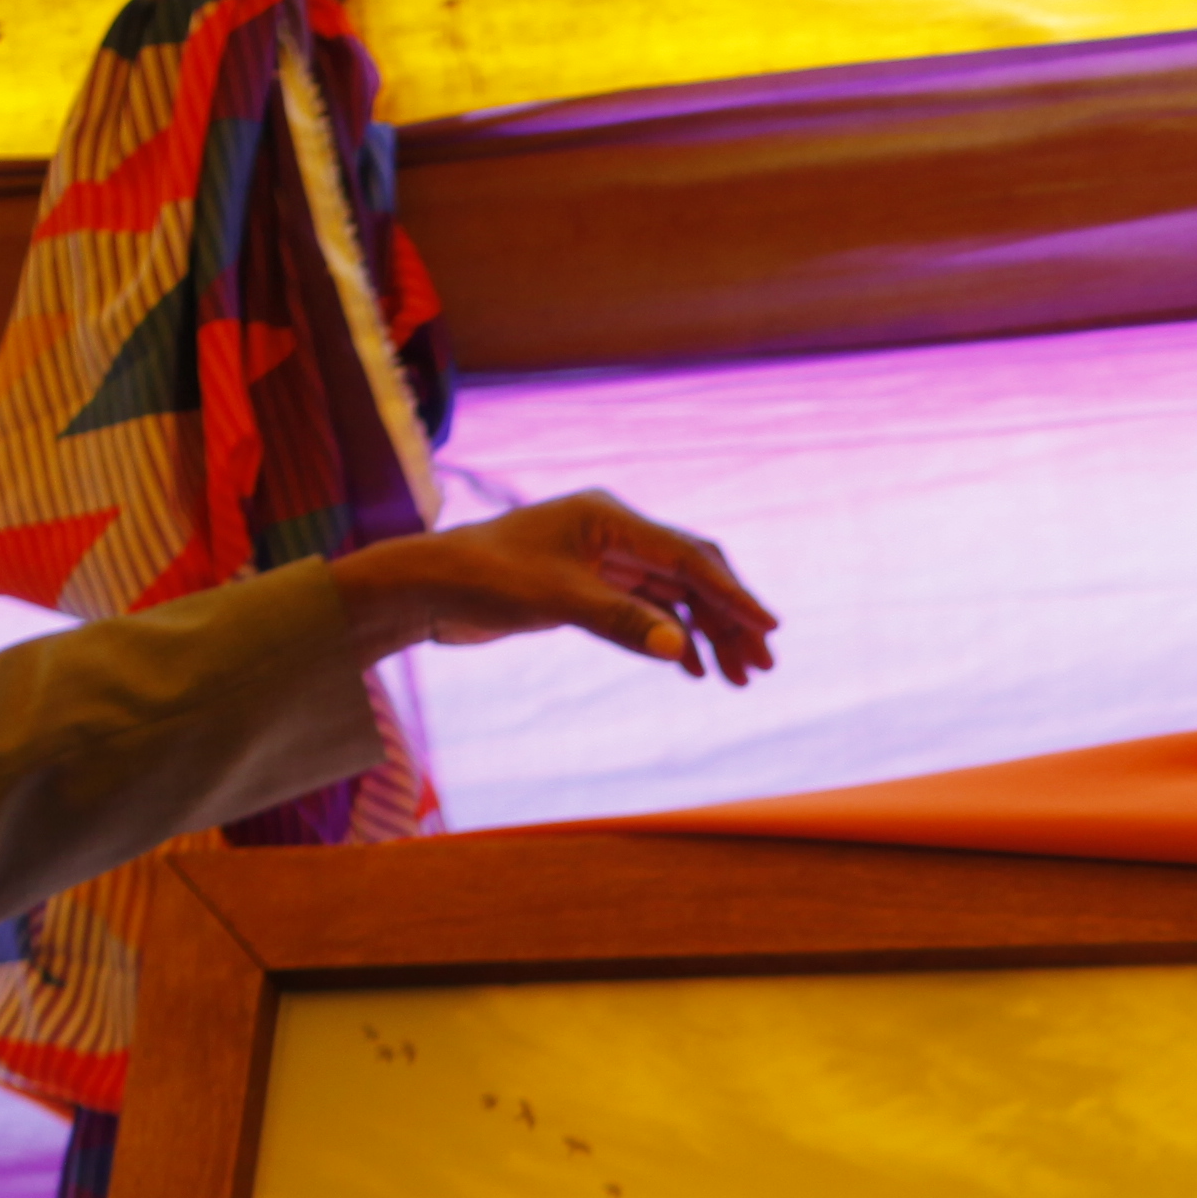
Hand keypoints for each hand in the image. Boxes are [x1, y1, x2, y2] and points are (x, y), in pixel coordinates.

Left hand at [333, 495, 778, 684]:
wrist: (428, 588)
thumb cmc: (484, 580)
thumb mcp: (556, 602)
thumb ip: (622, 623)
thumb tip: (683, 651)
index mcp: (609, 519)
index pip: (687, 557)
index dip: (732, 595)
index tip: (767, 628)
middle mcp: (612, 533)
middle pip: (689, 575)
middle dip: (728, 619)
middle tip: (761, 665)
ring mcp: (601, 560)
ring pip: (672, 596)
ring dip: (706, 634)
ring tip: (738, 678)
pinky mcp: (587, 586)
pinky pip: (646, 610)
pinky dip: (671, 638)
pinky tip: (692, 669)